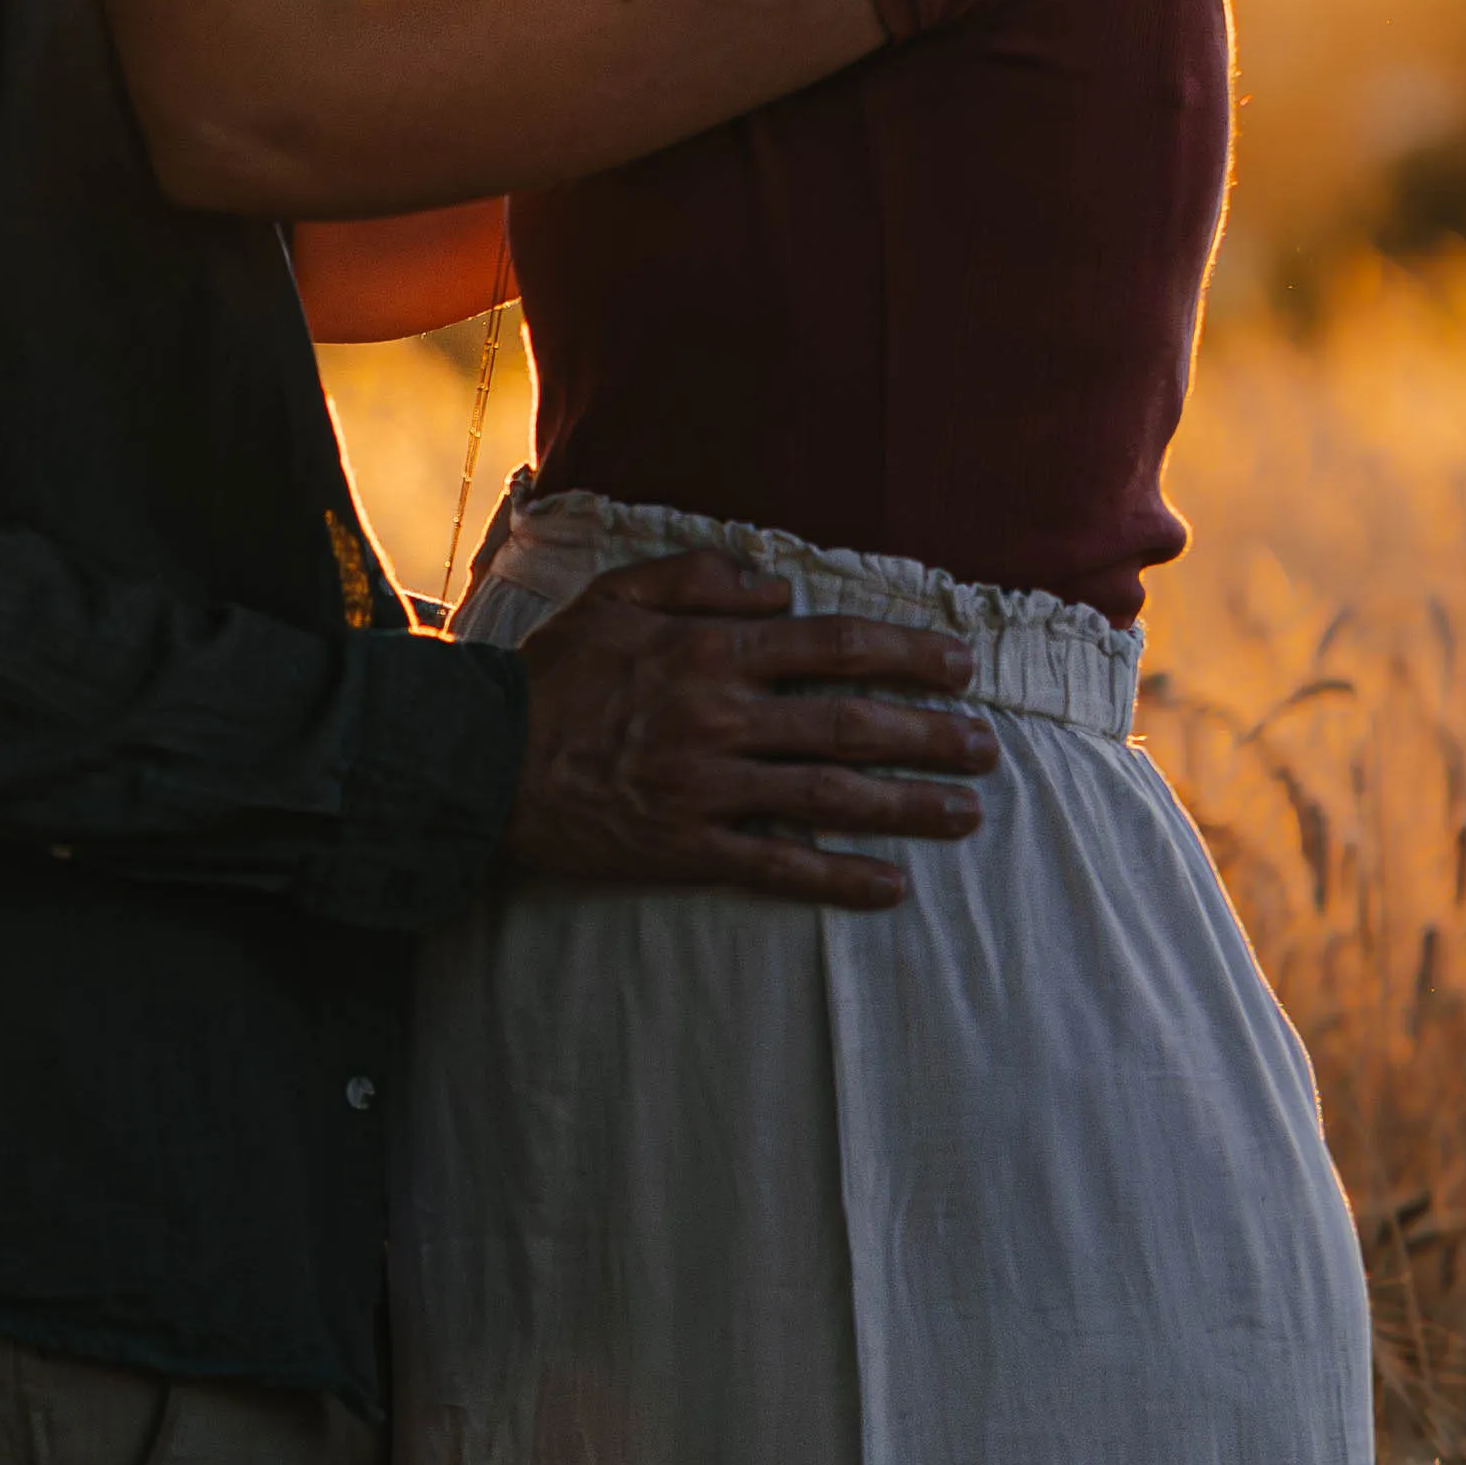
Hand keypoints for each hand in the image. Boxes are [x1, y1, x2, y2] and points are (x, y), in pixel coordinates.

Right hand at [503, 552, 996, 909]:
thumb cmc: (550, 674)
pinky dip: (836, 878)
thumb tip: (779, 586)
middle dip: (929, 734)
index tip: (960, 666)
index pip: (832, 646)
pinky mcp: (685, 847)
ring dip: (906, 805)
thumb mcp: (616, 595)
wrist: (478, 760)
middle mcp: (722, 718)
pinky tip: (889, 887)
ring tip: (964, 814)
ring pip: (829, 796)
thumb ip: (700, 577)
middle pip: (850, 725)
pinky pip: (775, 865)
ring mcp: (707, 788)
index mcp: (711, 651)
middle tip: (987, 748)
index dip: (905, 654)